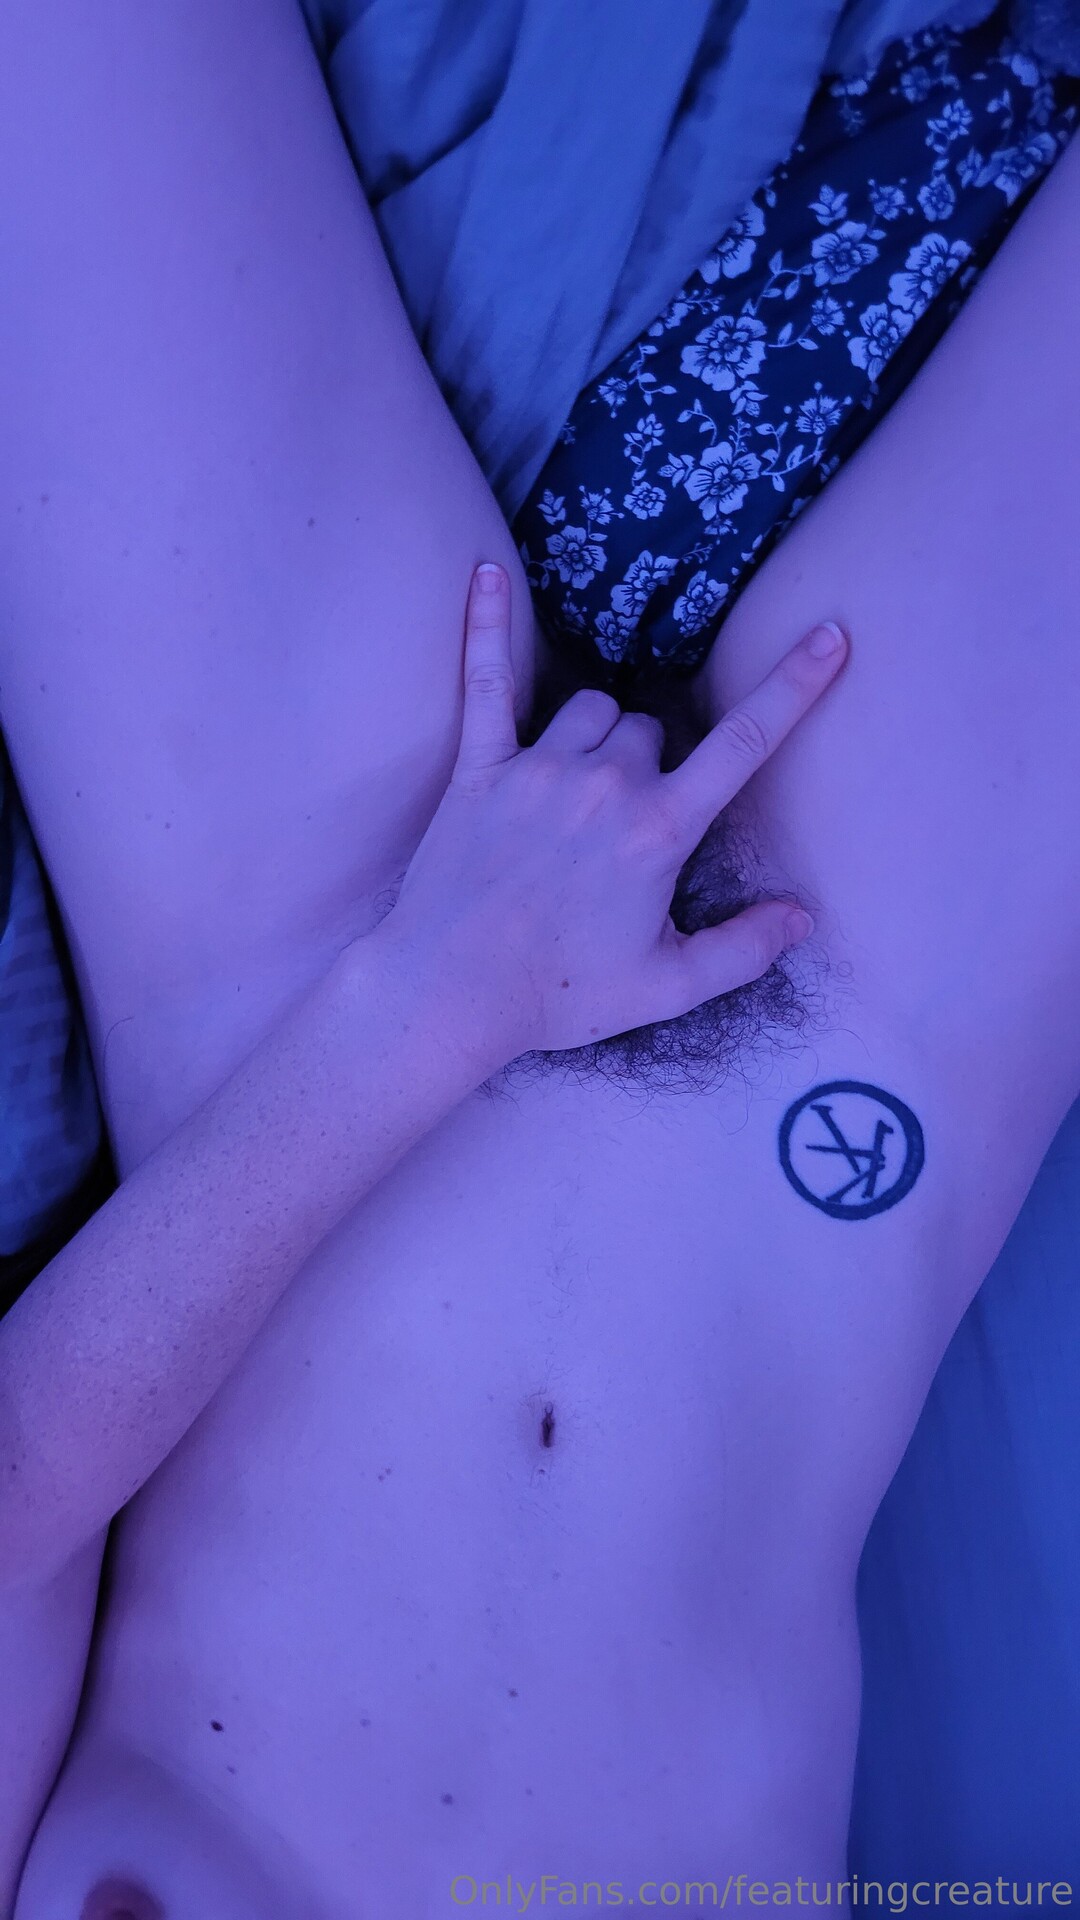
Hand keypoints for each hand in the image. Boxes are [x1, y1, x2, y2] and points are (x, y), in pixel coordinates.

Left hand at [378, 563, 847, 1056]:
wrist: (450, 992)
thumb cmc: (559, 996)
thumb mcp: (667, 987)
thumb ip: (743, 950)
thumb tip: (802, 918)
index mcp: (659, 831)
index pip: (744, 742)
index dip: (793, 685)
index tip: (827, 635)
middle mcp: (604, 785)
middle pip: (652, 731)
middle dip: (653, 765)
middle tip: (622, 832)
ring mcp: (538, 769)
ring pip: (592, 711)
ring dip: (598, 736)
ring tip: (578, 794)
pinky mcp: (478, 768)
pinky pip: (487, 680)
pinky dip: (486, 626)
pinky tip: (485, 573)